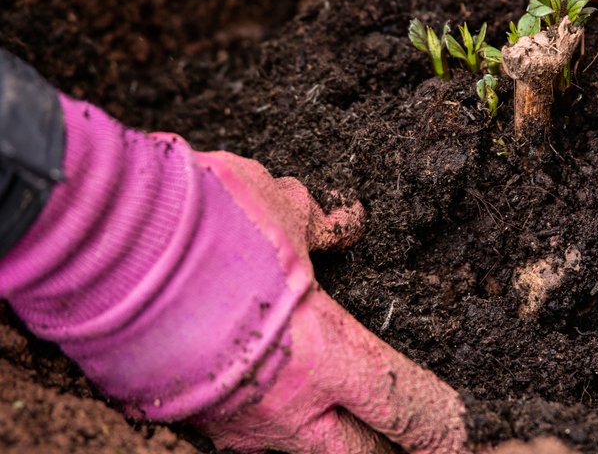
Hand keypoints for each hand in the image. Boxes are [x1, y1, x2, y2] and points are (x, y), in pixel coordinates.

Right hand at [0, 95, 466, 451]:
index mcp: (324, 352)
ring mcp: (232, 423)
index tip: (460, 428)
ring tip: (340, 410)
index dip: (441, 422)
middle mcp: (286, 404)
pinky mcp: (188, 422)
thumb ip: (320, 224)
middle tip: (404, 431)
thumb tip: (347, 223)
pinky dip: (273, 424)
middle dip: (387, 449)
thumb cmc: (201, 221)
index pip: (403, 405)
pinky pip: (248, 439)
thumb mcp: (278, 206)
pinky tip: (276, 393)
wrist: (100, 246)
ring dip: (327, 438)